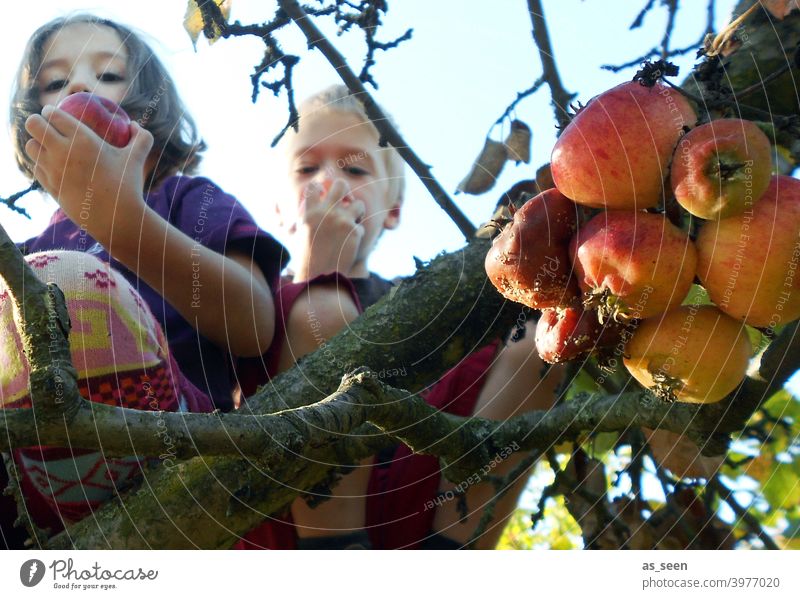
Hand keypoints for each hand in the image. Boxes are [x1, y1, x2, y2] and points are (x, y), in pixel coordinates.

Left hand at [24, 105, 152, 246]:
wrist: (116, 219)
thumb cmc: (128, 186)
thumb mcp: (137, 159)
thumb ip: (141, 138)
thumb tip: (134, 124)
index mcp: (82, 139)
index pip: (53, 115)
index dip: (49, 111)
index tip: (53, 113)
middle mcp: (62, 152)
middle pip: (33, 125)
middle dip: (36, 122)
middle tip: (44, 125)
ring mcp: (52, 169)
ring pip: (30, 146)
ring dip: (36, 143)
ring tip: (45, 145)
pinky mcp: (49, 185)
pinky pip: (35, 167)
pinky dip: (40, 163)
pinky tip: (50, 164)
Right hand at [292, 178, 365, 280]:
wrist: (318, 278)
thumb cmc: (308, 259)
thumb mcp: (302, 234)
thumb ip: (310, 217)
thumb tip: (318, 205)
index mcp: (310, 213)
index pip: (315, 187)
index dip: (321, 189)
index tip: (324, 195)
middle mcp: (326, 213)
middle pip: (341, 184)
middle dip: (345, 190)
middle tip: (346, 200)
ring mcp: (342, 221)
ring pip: (358, 203)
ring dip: (357, 212)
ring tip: (352, 223)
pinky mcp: (355, 232)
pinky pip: (361, 227)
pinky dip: (357, 235)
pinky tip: (349, 246)